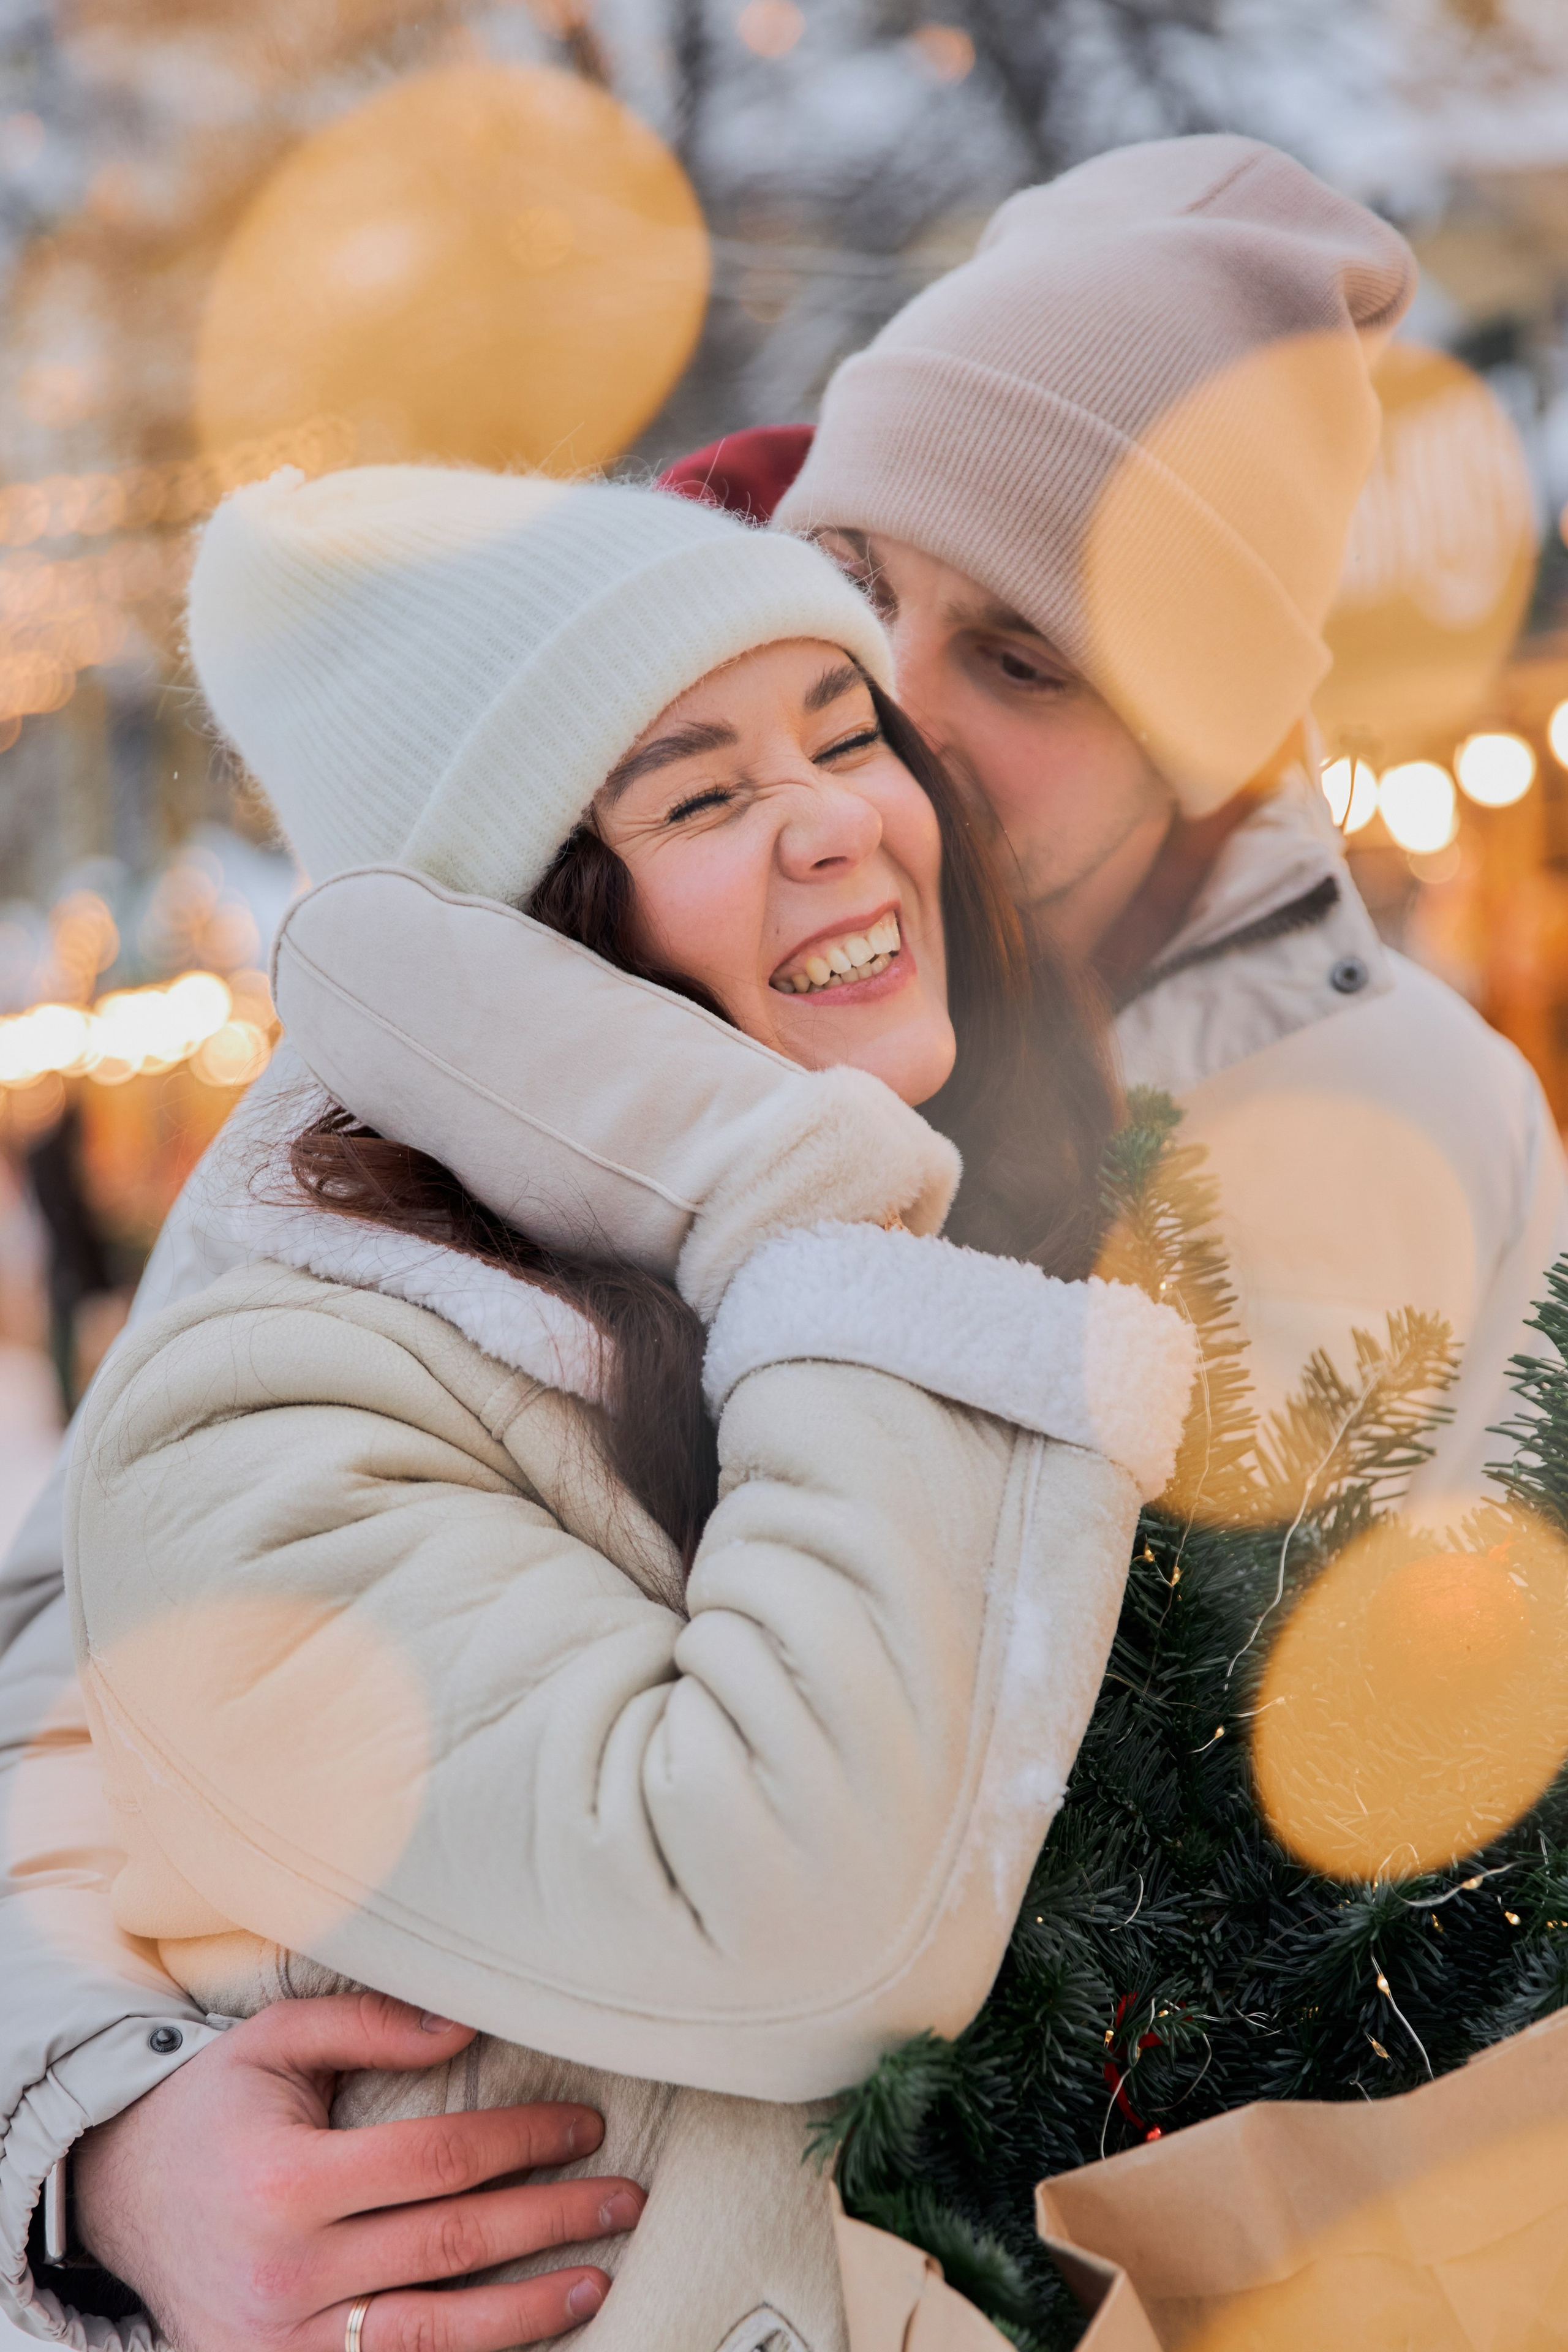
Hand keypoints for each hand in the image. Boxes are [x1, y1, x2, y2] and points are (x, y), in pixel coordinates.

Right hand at [73, 1992, 645, 2351]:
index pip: (440, 2159)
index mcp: (287, 2180)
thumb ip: (369, 2022)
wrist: (120, 2199)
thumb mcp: (274, 2041)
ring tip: (600, 2278)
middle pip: (452, 2246)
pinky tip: (524, 2335)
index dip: (524, 2139)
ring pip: (435, 2334)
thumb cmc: (213, 2107)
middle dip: (551, 2220)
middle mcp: (286, 2272)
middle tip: (623, 2197)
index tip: (584, 2124)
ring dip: (530, 2309)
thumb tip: (468, 2025)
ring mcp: (282, 2343)